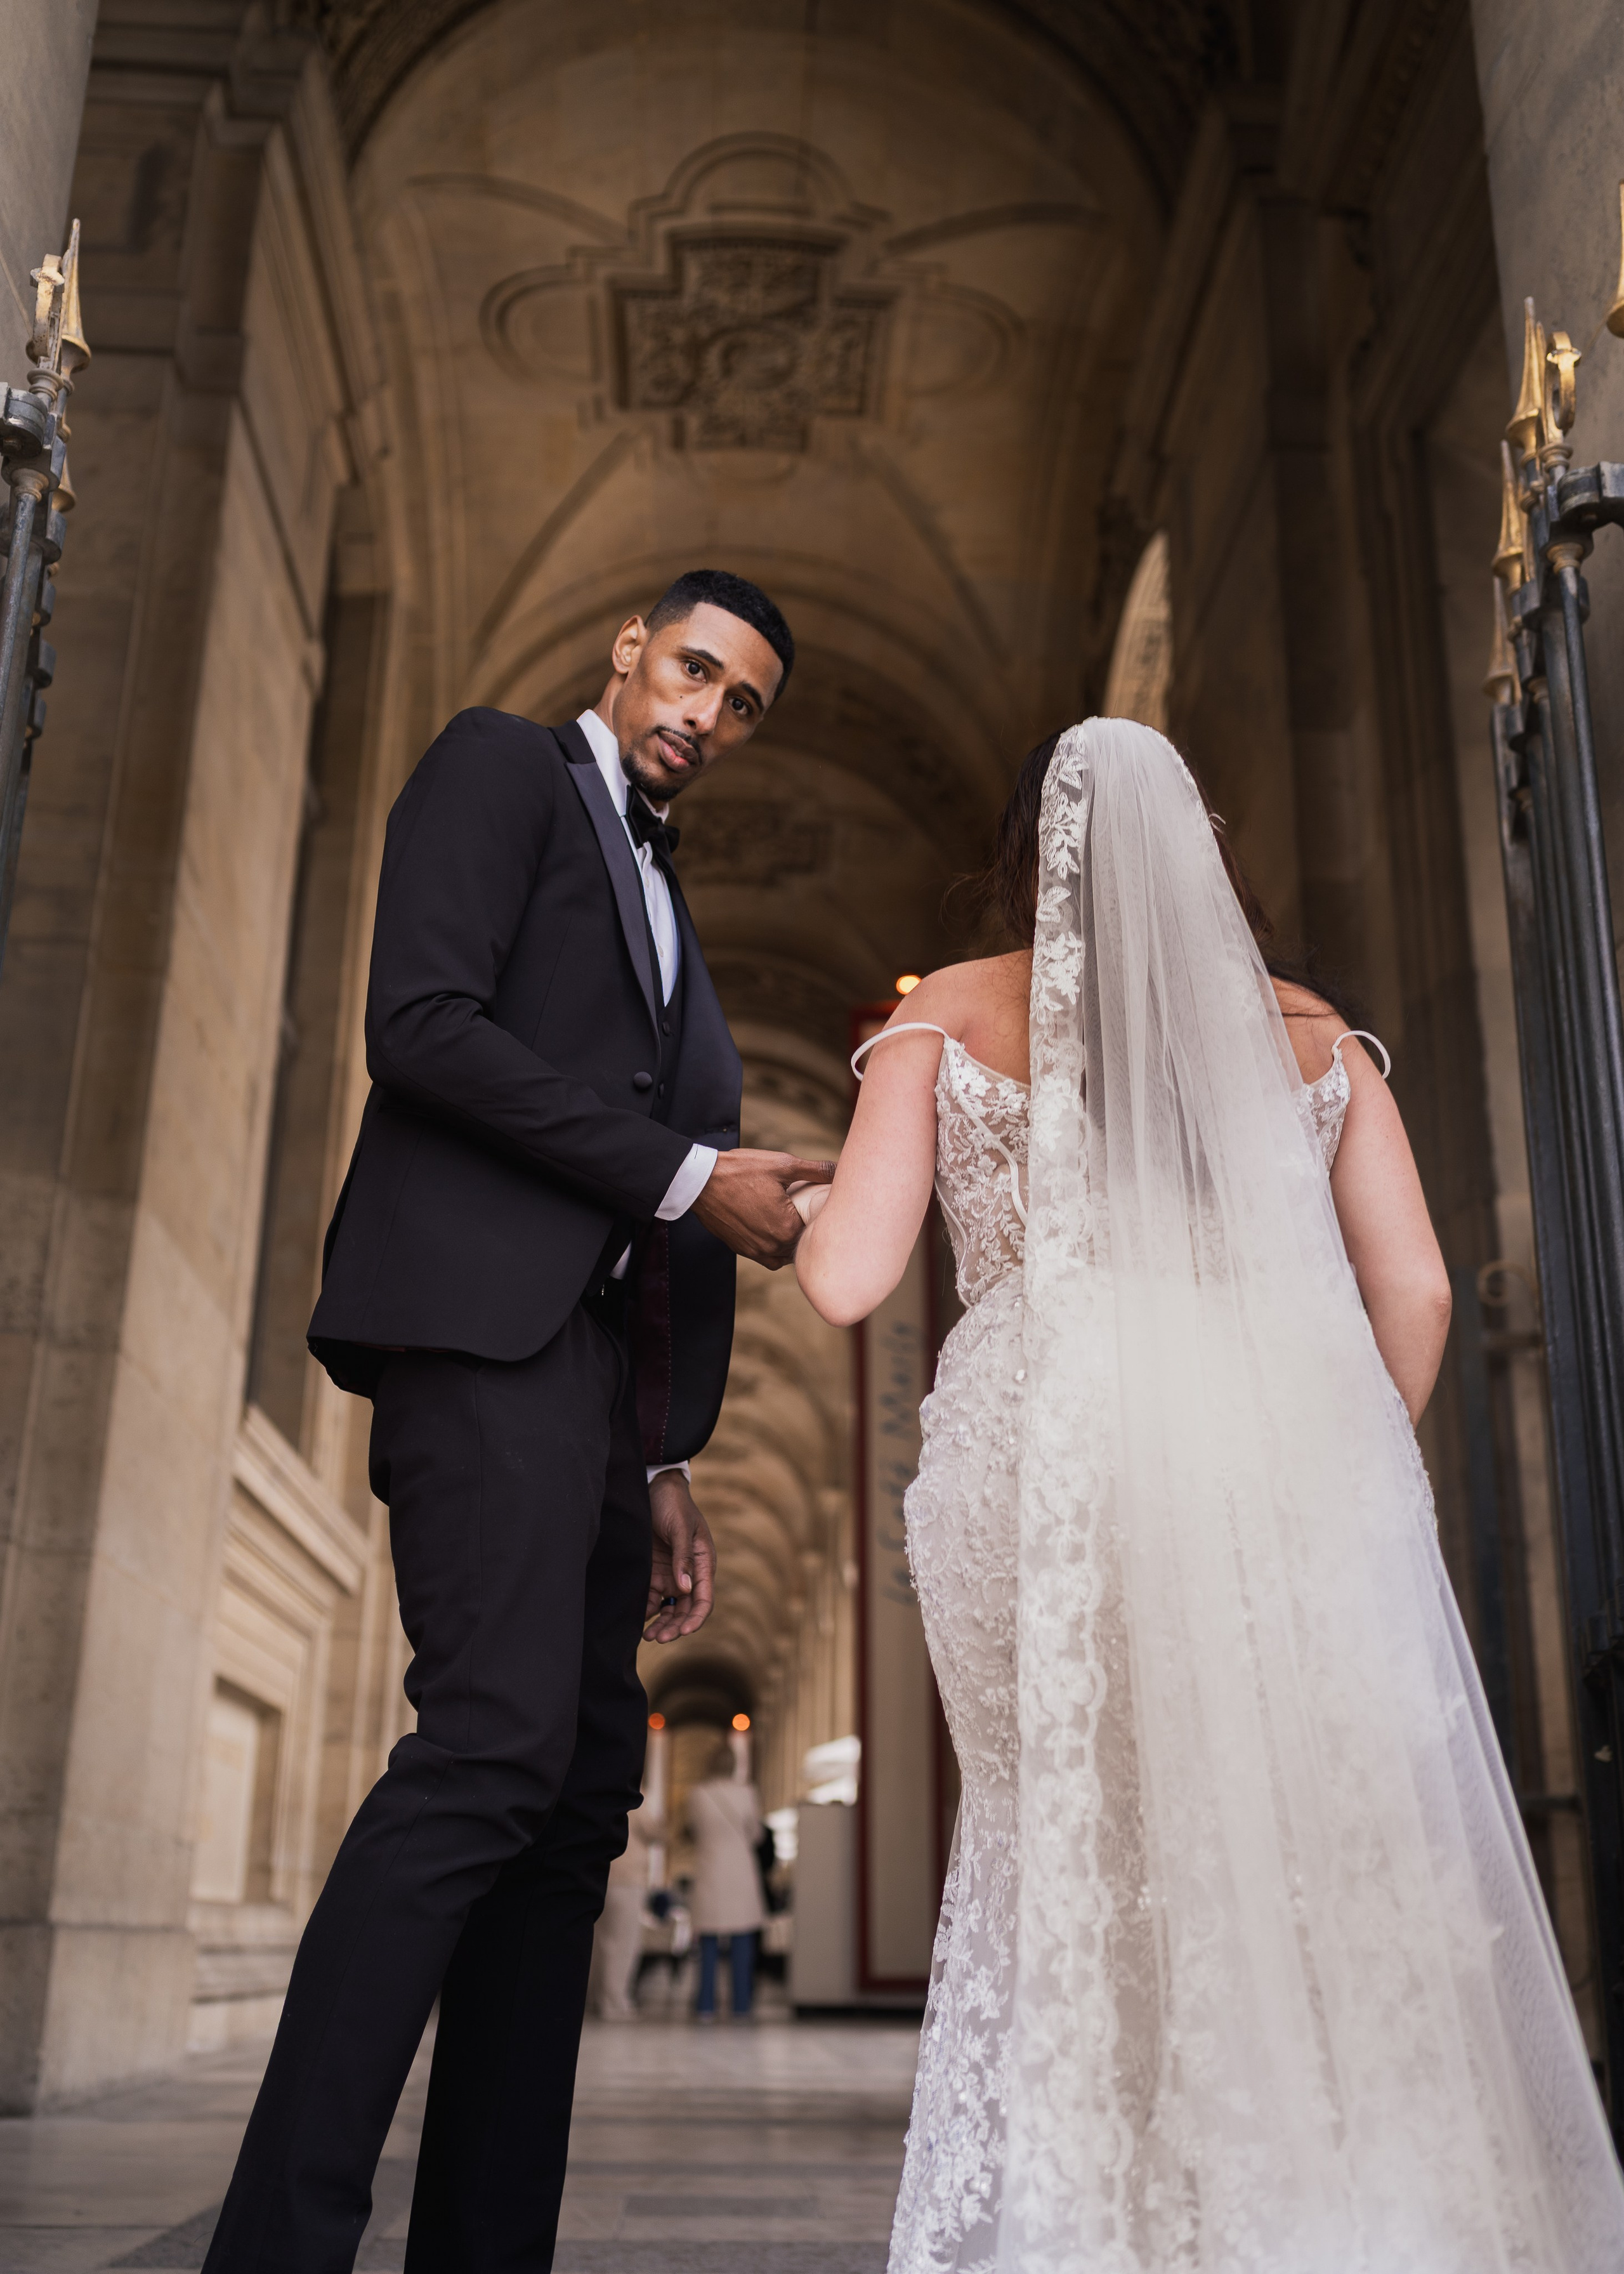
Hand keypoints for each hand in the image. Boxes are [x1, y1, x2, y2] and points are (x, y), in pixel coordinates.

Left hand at [645, 1471, 715, 1641]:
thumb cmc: (673, 1504)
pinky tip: (637, 1621)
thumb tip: (685, 1589)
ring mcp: (671, 1575)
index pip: (704, 1599)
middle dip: (675, 1627)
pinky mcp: (653, 1573)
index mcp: (703, 1564)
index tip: (684, 1631)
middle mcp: (689, 1574)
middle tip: (659, 1638)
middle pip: (685, 1609)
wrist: (653, 1487)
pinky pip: (652, 1599)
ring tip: (648, 1637)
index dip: (696, 1618)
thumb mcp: (680, 1528)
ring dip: (662, 1624)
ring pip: (669, 1609)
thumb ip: (682, 1558)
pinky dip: (647, 1612)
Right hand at [691, 1149, 834, 1267]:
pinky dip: (774, 1247)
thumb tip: (838, 1170)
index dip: (819, 1215)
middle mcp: (773, 1246)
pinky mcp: (741, 1250)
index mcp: (787, 1227)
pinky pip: (766, 1257)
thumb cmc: (740, 1171)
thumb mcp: (782, 1164)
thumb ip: (814, 1170)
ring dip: (790, 1240)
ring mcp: (755, 1250)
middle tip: (806, 1210)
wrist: (701, 1182)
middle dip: (805, 1228)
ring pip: (784, 1253)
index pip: (815, 1228)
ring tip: (791, 1220)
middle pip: (801, 1242)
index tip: (817, 1203)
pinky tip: (774, 1230)